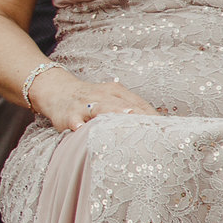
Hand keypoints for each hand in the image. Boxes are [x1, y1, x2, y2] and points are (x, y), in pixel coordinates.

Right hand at [28, 70, 157, 133]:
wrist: (56, 91)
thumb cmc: (89, 101)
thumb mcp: (111, 100)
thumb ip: (130, 110)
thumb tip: (157, 128)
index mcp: (116, 92)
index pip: (139, 104)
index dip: (152, 117)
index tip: (166, 131)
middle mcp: (102, 95)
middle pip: (122, 105)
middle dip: (136, 114)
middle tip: (151, 127)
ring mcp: (84, 104)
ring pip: (100, 108)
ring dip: (111, 113)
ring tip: (122, 119)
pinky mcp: (68, 114)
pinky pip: (73, 119)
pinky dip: (77, 124)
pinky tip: (80, 129)